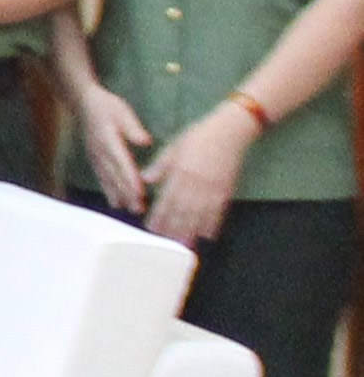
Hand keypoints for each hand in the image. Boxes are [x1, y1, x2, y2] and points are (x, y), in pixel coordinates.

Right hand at [74, 83, 154, 213]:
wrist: (82, 103)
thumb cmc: (106, 106)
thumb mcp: (121, 111)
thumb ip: (132, 128)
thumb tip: (145, 141)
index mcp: (107, 139)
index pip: (121, 162)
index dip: (129, 177)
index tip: (139, 192)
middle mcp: (99, 151)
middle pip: (114, 175)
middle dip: (126, 193)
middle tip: (138, 208)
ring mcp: (95, 157)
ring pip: (107, 179)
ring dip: (118, 195)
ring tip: (128, 209)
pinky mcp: (94, 159)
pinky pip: (101, 178)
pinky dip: (108, 191)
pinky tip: (116, 203)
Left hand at [142, 100, 259, 245]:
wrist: (231, 131)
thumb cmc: (200, 136)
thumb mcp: (174, 147)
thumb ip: (160, 165)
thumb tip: (145, 179)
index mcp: (182, 172)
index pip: (167, 199)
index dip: (159, 215)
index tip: (151, 227)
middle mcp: (197, 183)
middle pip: (183, 211)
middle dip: (173, 228)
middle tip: (164, 242)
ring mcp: (214, 188)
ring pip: (201, 215)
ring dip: (192, 231)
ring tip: (184, 244)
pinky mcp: (227, 190)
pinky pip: (220, 211)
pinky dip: (214, 224)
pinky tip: (208, 235)